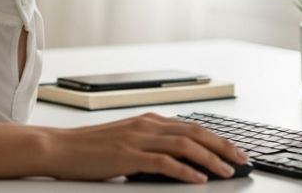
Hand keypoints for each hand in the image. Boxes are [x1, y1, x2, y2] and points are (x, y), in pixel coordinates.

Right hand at [45, 113, 247, 181]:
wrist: (60, 148)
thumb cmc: (90, 148)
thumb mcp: (126, 141)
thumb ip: (150, 146)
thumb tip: (178, 161)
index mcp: (148, 120)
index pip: (191, 126)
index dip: (216, 138)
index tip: (234, 150)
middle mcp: (146, 125)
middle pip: (194, 132)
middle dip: (222, 146)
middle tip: (242, 159)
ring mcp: (137, 139)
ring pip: (184, 145)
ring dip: (209, 159)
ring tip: (227, 171)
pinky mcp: (128, 156)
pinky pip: (163, 162)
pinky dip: (184, 171)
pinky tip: (198, 180)